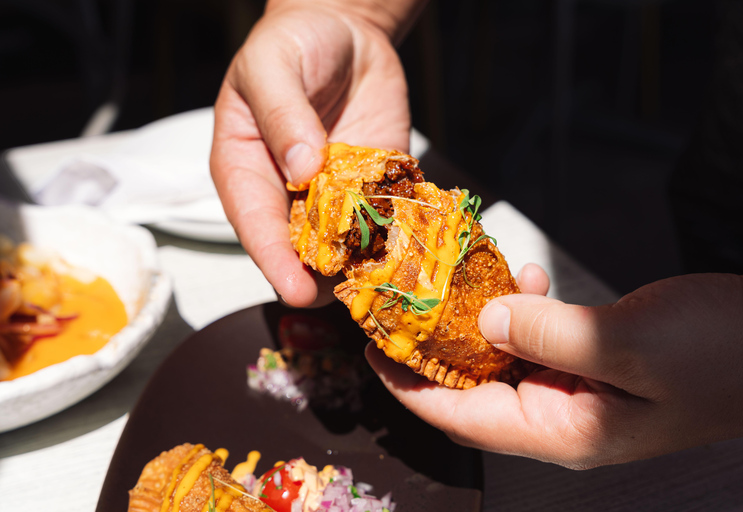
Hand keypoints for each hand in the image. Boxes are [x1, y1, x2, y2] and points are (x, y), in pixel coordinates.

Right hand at [210, 1, 411, 306]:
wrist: (343, 32)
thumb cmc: (293, 44)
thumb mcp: (274, 66)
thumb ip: (282, 114)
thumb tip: (301, 171)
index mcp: (246, 172)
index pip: (255, 227)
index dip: (275, 262)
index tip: (297, 293)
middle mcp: (288, 196)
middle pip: (300, 251)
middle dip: (324, 276)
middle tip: (354, 294)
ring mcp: (333, 198)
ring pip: (345, 248)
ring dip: (365, 264)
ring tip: (390, 280)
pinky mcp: (373, 190)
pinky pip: (384, 222)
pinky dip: (399, 237)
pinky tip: (417, 248)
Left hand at [366, 266, 742, 468]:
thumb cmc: (724, 354)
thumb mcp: (630, 342)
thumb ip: (548, 334)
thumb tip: (484, 317)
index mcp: (564, 430)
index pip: (461, 417)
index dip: (408, 387)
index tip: (370, 350)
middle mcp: (563, 418)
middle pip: (472, 389)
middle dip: (432, 348)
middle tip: (400, 303)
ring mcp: (579, 392)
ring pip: (502, 360)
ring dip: (477, 320)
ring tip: (463, 278)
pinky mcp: (594, 364)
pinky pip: (536, 340)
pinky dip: (521, 308)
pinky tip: (526, 277)